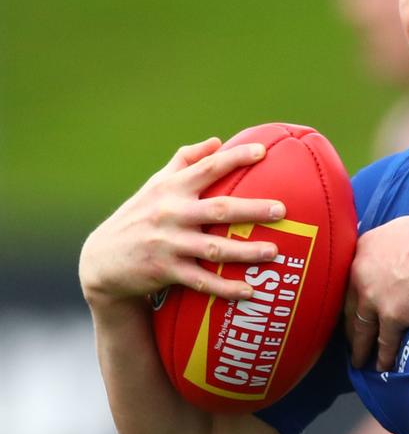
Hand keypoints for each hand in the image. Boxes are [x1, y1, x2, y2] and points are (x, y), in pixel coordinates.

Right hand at [79, 137, 284, 310]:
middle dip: (252, 209)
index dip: (234, 158)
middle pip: (218, 209)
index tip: (262, 152)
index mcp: (171, 189)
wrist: (102, 261)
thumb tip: (217, 141)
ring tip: (274, 251)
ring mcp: (168, 244)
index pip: (207, 168)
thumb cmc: (139, 216)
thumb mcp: (156, 185)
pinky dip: (225, 288)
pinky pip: (201, 282)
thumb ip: (185, 161)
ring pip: (214, 248)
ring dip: (245, 252)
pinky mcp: (165, 271)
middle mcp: (171, 214)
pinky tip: (250, 292)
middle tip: (282, 210)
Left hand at [345, 214, 408, 371]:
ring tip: (360, 360)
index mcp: (360, 253)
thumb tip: (386, 253)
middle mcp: (359, 277)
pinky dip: (384, 356)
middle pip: (349, 309)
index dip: (350, 299)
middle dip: (350, 328)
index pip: (348, 282)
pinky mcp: (393, 316)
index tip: (351, 310)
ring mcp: (374, 299)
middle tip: (352, 340)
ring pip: (362, 331)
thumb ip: (382, 245)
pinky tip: (383, 365)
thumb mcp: (394, 230)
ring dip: (360, 349)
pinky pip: (385, 342)